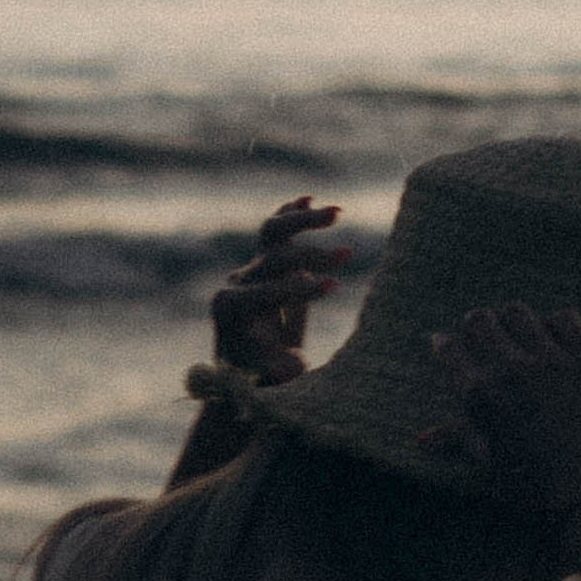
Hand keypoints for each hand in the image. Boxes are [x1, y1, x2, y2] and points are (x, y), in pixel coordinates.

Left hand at [210, 198, 344, 383]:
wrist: (245, 372)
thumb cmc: (258, 380)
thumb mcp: (271, 381)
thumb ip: (280, 371)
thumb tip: (295, 363)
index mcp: (232, 309)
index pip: (268, 290)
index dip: (301, 288)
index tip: (335, 285)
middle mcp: (237, 283)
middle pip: (274, 256)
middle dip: (311, 256)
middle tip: (347, 255)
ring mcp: (251, 269)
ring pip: (273, 233)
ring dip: (304, 221)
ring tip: (338, 212)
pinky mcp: (266, 263)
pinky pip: (276, 232)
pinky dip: (292, 214)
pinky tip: (310, 199)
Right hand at [427, 306, 580, 514]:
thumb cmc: (536, 485)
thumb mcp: (492, 464)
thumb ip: (458, 439)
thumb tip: (423, 438)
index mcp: (482, 396)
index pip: (448, 350)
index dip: (443, 345)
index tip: (445, 343)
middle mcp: (513, 370)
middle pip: (480, 321)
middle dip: (476, 325)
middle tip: (482, 335)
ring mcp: (554, 361)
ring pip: (519, 313)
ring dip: (513, 322)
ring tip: (519, 335)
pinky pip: (565, 319)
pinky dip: (555, 326)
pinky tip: (555, 342)